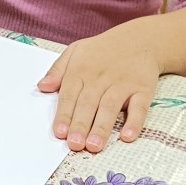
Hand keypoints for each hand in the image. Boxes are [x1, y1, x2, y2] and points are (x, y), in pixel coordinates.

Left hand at [36, 21, 159, 152]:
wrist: (141, 39)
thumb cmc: (103, 50)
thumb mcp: (76, 51)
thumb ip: (57, 70)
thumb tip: (42, 86)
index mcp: (82, 70)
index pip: (70, 95)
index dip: (64, 114)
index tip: (60, 133)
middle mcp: (102, 78)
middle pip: (89, 104)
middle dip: (81, 125)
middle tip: (75, 144)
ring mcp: (123, 83)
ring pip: (111, 107)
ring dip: (102, 127)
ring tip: (94, 146)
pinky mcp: (143, 89)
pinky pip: (139, 107)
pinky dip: (134, 122)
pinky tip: (128, 136)